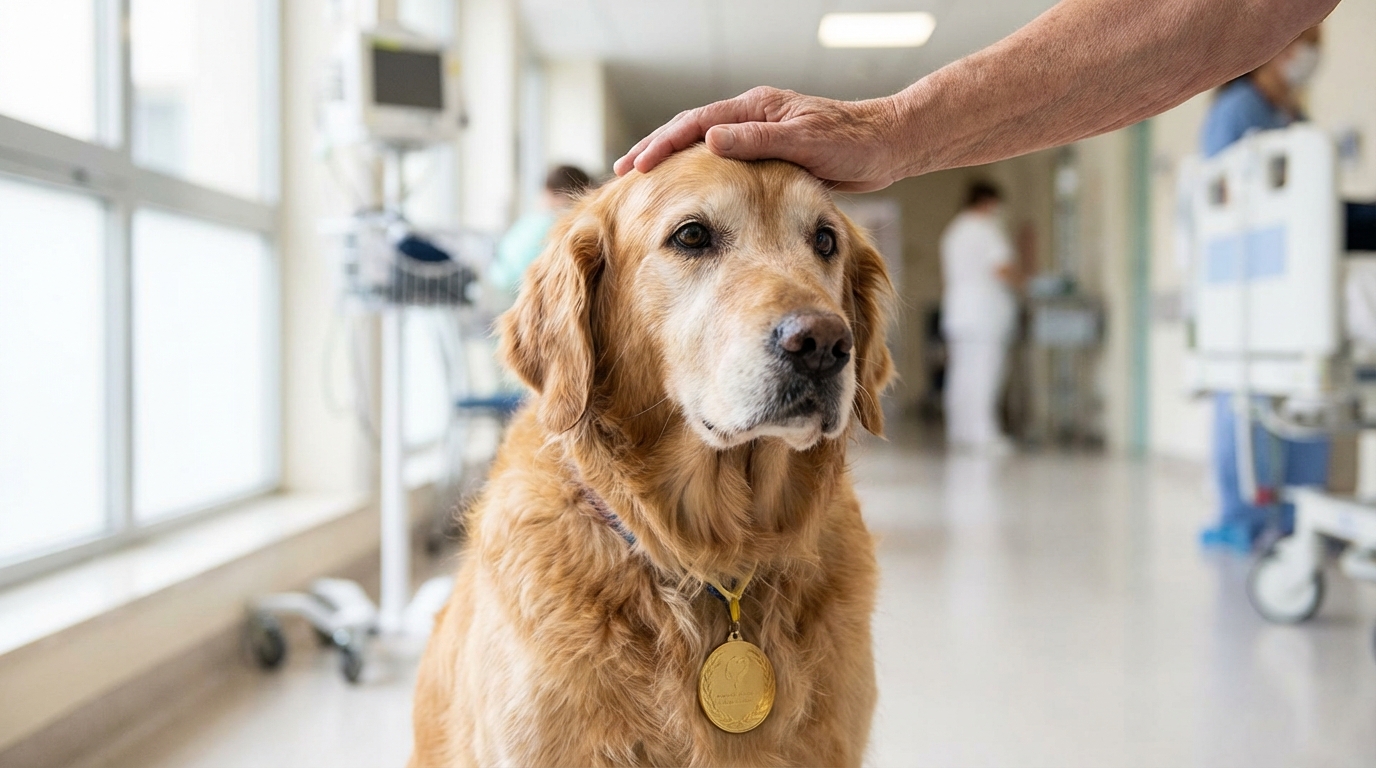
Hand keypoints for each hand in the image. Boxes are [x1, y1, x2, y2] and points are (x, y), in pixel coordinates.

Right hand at [613, 87, 907, 192]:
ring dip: (675, 161)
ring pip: (705, 147)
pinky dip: (701, 174)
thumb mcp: (804, 142)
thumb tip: (710, 142)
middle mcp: (754, 117)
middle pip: (692, 131)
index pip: (696, 124)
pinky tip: (691, 193)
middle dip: (656, 149)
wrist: (888, 146)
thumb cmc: (853, 143)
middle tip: (624, 171)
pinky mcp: (771, 154)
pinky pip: (725, 163)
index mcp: (756, 108)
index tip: (637, 166)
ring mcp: (761, 134)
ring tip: (646, 181)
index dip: (663, 144)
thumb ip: (758, 141)